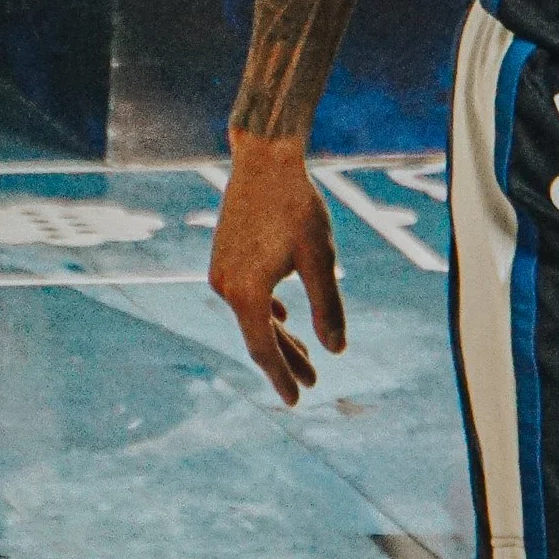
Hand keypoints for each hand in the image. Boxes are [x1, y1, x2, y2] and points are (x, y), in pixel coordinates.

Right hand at [208, 140, 346, 405]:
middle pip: (259, 336)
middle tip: (313, 384)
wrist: (265, 158)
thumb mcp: (321, 258)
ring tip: (305, 356)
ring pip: (253, 315)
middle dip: (287, 361)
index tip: (297, 401)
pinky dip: (267, 311)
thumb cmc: (297, 206)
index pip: (264, 350)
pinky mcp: (224, 255)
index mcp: (246, 294)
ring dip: (279, 335)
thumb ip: (327, 306)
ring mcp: (222, 270)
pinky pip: (246, 295)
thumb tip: (336, 350)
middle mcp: (226, 287)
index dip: (282, 377)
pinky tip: (282, 317)